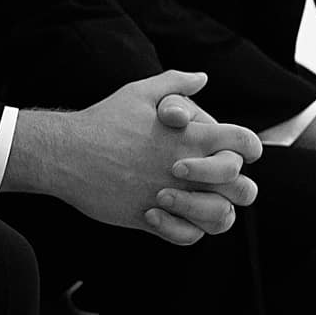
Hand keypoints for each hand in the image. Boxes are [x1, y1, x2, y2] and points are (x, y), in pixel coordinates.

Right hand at [9, 71, 260, 244]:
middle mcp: (188, 170)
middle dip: (237, 186)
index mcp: (192, 138)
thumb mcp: (139, 93)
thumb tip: (201, 78)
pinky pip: (188, 236)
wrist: (65, 154)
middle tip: (215, 182)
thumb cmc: (102, 121)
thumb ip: (175, 84)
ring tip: (192, 201)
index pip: (246, 144)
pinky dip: (184, 229)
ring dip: (213, 211)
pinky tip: (167, 213)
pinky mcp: (151, 219)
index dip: (250, 148)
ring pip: (222, 219)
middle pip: (244, 188)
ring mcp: (172, 198)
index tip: (236, 152)